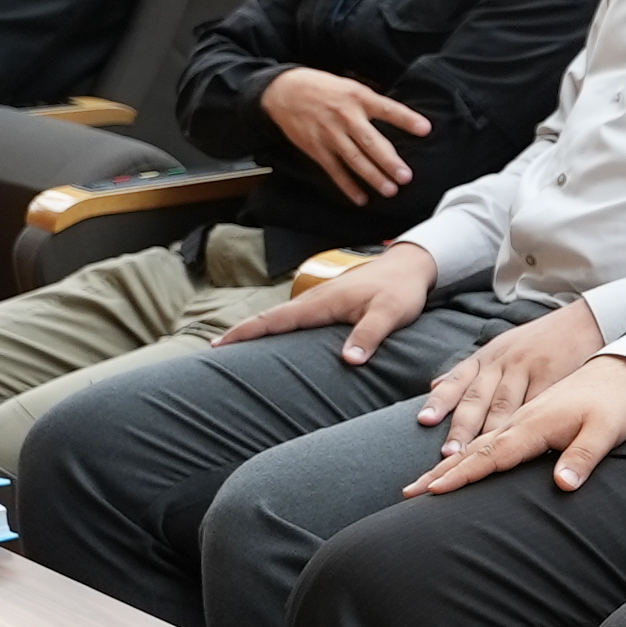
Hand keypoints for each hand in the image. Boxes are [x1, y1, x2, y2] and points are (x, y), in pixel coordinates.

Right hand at [218, 241, 437, 360]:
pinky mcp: (328, 304)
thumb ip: (369, 335)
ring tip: (234, 351)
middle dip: (241, 333)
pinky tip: (273, 341)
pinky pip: (295, 318)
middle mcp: (315, 300)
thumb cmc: (401, 290)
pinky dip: (277, 328)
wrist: (412, 266)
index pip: (276, 320)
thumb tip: (348, 360)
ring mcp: (320, 300)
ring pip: (281, 318)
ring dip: (257, 331)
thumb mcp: (390, 313)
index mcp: (322, 302)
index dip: (246, 332)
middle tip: (213, 352)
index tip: (219, 345)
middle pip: (270, 318)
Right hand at [258, 68, 432, 204]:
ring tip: (390, 190)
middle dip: (388, 161)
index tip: (425, 129)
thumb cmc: (323, 88)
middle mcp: (344, 117)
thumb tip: (401, 118)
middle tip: (406, 176)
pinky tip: (361, 198)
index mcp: (357, 98)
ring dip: (373, 177)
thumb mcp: (350, 87)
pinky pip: (334, 170)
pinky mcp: (316, 148)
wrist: (283, 91)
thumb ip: (372, 103)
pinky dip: (347, 186)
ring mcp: (329, 134)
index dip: (406, 119)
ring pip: (354, 159)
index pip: (387, 109)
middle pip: (370, 142)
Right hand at [402, 352, 625, 497]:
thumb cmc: (613, 406)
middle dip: (441, 470)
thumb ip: (583, 458)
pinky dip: (455, 422)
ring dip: (443, 454)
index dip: (464, 474)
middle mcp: (518, 414)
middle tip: (410, 491)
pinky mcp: (518, 402)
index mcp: (535, 424)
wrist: (618, 369)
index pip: (493, 455)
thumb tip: (563, 485)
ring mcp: (515, 405)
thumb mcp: (607, 433)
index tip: (436, 490)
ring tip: (419, 476)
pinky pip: (478, 411)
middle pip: (473, 447)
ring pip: (471, 432)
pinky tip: (435, 425)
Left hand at [416, 300, 604, 449]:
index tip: (424, 421)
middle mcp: (501, 362)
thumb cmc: (536, 342)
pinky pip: (536, 403)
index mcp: (486, 358)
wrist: (582, 321)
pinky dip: (525, 423)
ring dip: (486, 432)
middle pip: (476, 397)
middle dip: (460, 427)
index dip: (440, 400)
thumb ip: (468, 371)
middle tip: (447, 454)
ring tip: (474, 460)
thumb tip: (433, 387)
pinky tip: (517, 445)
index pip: (457, 380)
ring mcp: (527, 369)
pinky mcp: (552, 376)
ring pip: (503, 403)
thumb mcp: (498, 348)